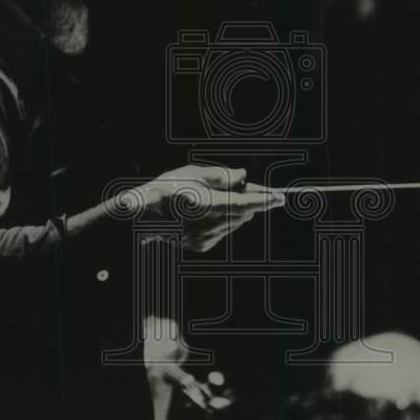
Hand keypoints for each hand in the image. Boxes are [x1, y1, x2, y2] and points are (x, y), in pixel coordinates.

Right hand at [132, 165, 283, 253]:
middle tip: (241, 185)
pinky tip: (205, 210)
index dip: (264, 200)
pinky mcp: (202, 246)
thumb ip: (221, 175)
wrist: (139, 218)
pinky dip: (223, 219)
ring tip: (215, 196)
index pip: (244, 203)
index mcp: (206, 204)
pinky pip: (223, 230)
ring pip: (235, 222)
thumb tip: (243, 177)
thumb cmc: (163, 190)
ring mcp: (205, 238)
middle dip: (248, 200)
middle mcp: (208, 225)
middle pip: (243, 212)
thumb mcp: (191, 173)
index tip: (280, 197)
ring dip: (235, 209)